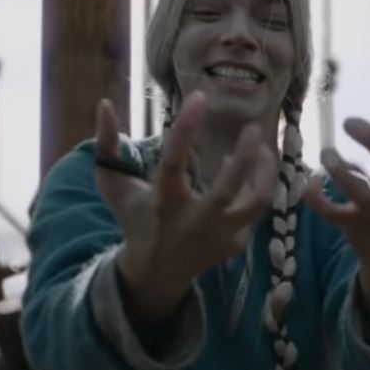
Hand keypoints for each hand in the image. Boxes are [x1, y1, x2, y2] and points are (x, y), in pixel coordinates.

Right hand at [94, 95, 277, 324]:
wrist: (156, 273)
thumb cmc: (134, 219)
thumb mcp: (114, 186)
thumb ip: (107, 146)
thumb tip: (105, 104)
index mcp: (164, 202)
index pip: (175, 161)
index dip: (186, 127)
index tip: (199, 97)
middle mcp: (194, 220)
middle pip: (228, 188)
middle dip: (246, 156)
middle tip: (254, 127)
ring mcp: (219, 234)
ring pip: (257, 201)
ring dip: (264, 171)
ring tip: (263, 149)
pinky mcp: (235, 242)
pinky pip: (253, 209)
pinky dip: (254, 186)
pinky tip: (248, 172)